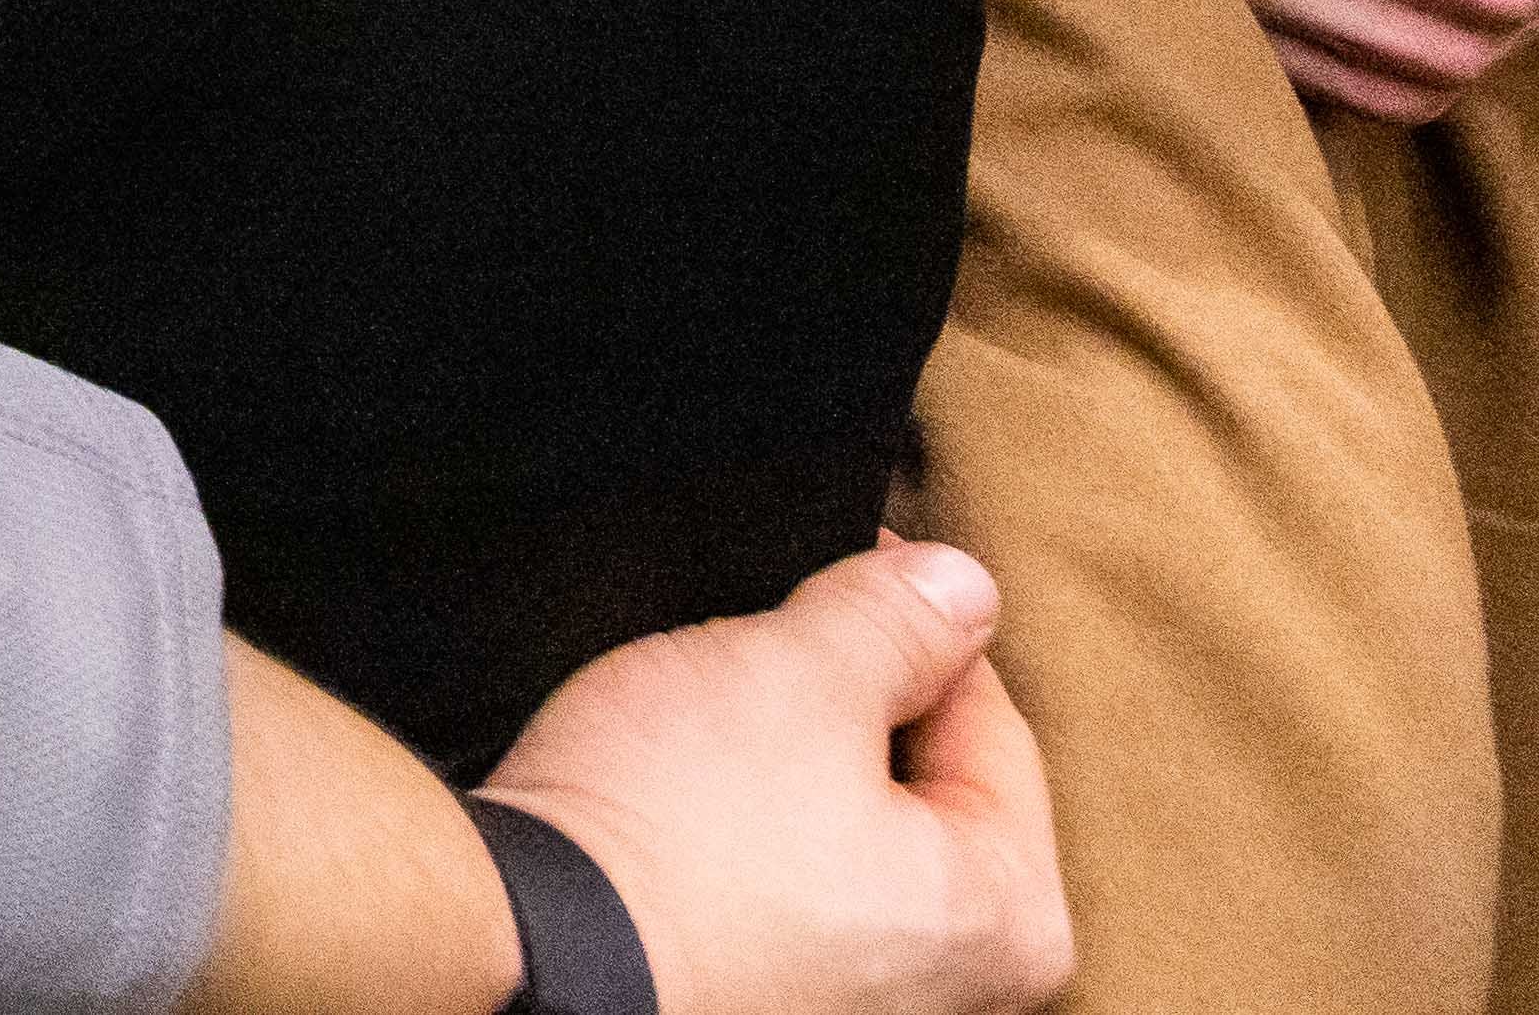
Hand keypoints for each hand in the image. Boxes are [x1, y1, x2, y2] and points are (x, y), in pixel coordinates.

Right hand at [480, 542, 1061, 1014]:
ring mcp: (856, 1007)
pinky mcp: (763, 1003)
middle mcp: (957, 991)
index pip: (991, 721)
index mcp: (1010, 919)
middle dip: (844, 709)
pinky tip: (682, 807)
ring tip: (706, 733)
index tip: (837, 568)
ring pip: (842, 838)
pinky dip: (743, 844)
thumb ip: (896, 619)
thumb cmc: (675, 837)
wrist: (529, 952)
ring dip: (787, 774)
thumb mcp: (794, 675)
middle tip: (758, 659)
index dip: (904, 622)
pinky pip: (779, 895)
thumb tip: (958, 586)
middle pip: (919, 788)